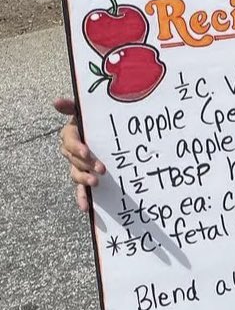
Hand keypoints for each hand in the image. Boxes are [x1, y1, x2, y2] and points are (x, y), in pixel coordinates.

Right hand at [54, 97, 105, 212]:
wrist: (103, 129)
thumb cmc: (93, 119)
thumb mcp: (84, 110)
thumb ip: (72, 106)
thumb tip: (56, 101)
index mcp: (71, 135)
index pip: (70, 141)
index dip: (77, 147)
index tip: (87, 151)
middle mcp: (71, 152)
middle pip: (75, 160)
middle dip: (87, 165)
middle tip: (102, 169)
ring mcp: (77, 166)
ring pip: (77, 174)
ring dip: (84, 180)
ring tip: (96, 183)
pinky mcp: (84, 177)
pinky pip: (80, 190)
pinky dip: (82, 198)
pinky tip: (86, 208)